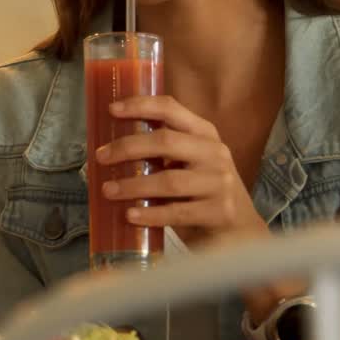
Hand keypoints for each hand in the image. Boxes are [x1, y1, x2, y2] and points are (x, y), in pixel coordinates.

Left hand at [96, 95, 264, 243]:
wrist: (239, 233)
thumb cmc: (201, 194)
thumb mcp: (186, 164)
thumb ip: (160, 152)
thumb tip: (109, 147)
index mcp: (204, 134)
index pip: (171, 109)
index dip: (141, 105)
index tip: (112, 109)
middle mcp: (215, 153)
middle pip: (166, 141)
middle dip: (128, 147)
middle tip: (100, 157)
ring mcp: (220, 183)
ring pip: (169, 180)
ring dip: (133, 185)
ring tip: (107, 190)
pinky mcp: (220, 213)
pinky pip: (178, 212)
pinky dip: (150, 214)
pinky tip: (130, 215)